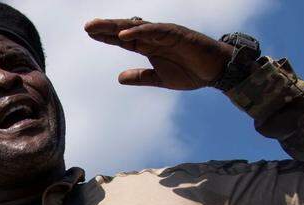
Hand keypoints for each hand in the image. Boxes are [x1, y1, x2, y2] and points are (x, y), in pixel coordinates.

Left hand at [84, 19, 234, 89]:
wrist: (216, 71)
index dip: (107, 37)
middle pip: (126, 30)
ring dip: (117, 26)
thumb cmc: (191, 72)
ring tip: (98, 27)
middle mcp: (154, 37)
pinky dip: (138, 32)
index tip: (89, 34)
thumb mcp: (160, 79)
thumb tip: (119, 78)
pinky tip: (123, 35)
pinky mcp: (175, 34)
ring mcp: (164, 34)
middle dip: (106, 28)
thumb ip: (140, 77)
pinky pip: (154, 31)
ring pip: (136, 27)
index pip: (124, 40)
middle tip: (87, 27)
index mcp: (150, 47)